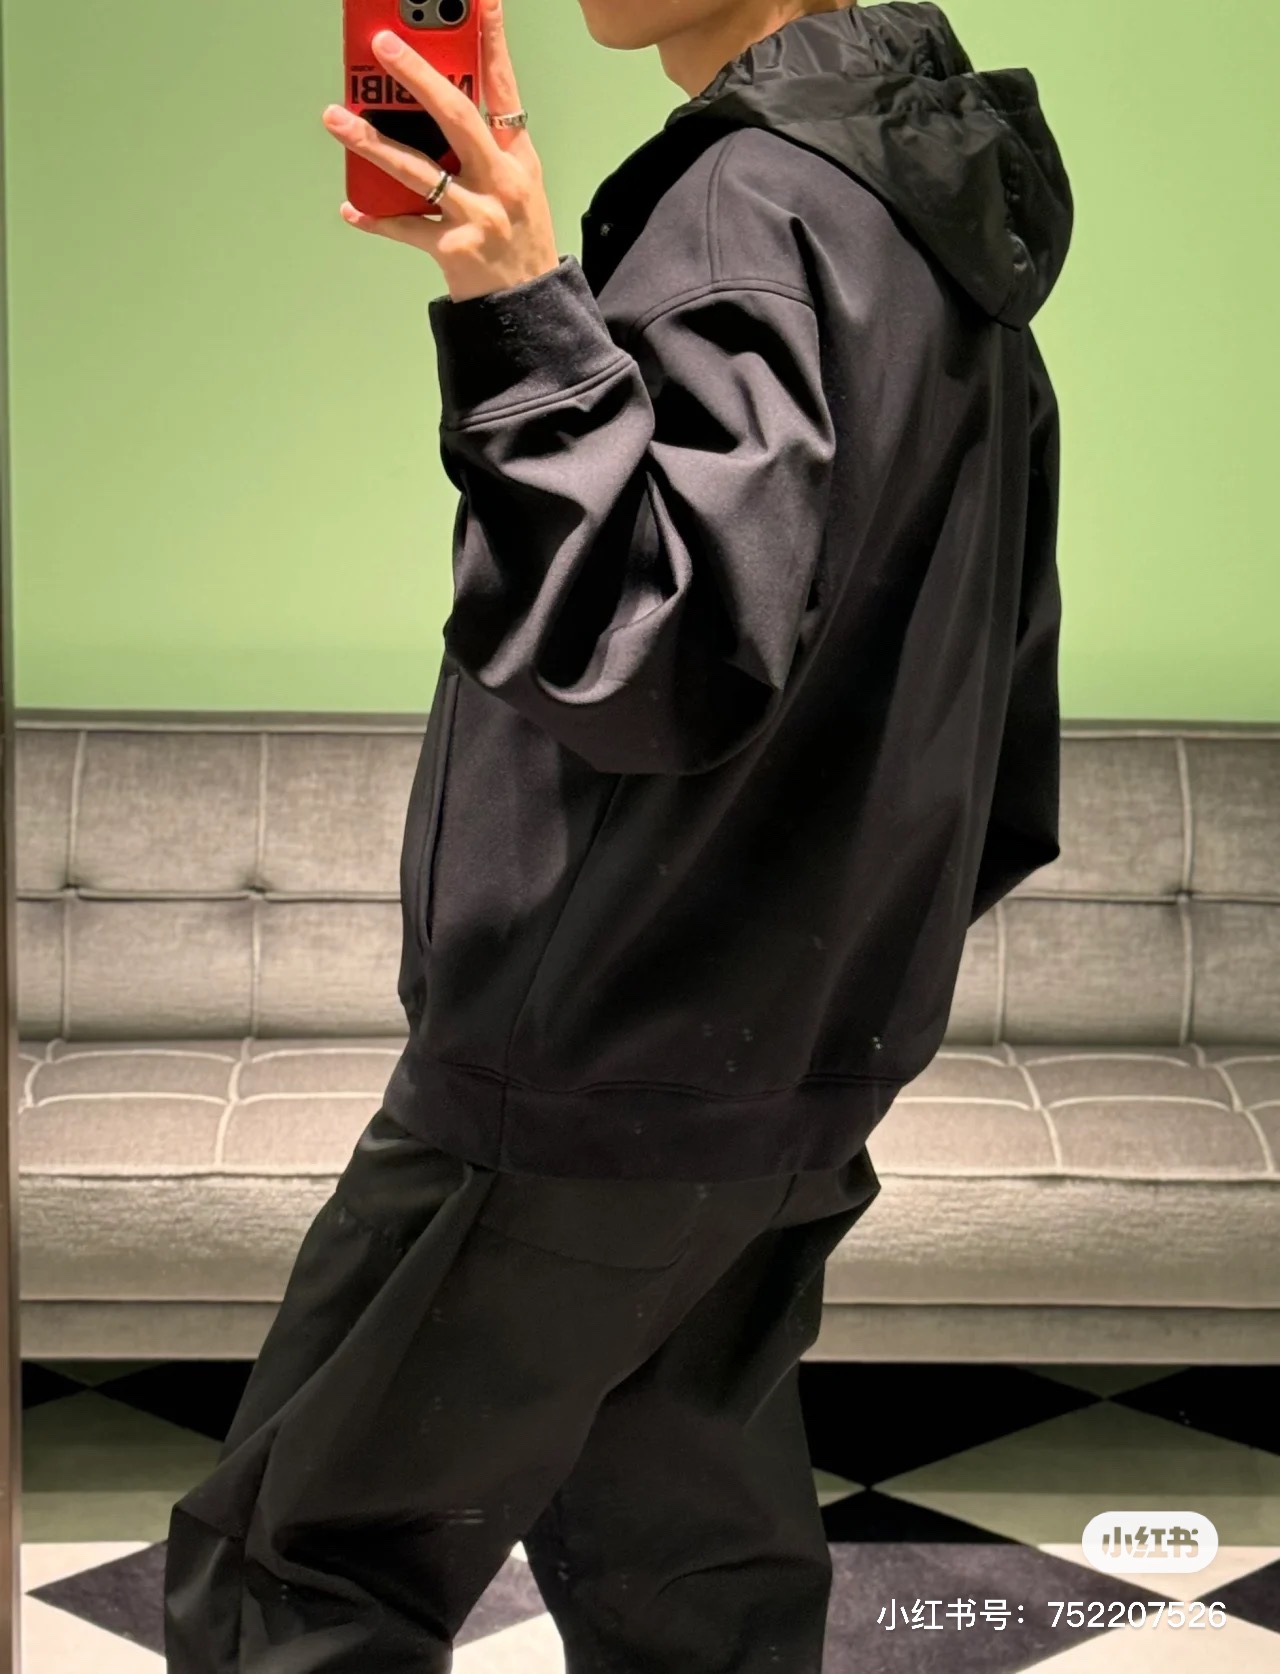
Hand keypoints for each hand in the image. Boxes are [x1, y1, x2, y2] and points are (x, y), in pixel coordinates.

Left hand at [321, 0, 558, 302]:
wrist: (530, 307)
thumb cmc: (518, 239)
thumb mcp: (516, 185)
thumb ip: (481, 148)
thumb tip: (427, 107)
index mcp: (517, 159)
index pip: (505, 89)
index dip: (493, 43)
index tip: (483, 1)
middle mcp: (500, 183)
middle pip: (457, 117)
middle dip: (417, 77)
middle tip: (383, 45)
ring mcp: (477, 217)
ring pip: (417, 171)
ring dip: (372, 143)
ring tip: (337, 118)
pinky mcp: (453, 251)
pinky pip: (405, 228)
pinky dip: (375, 219)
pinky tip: (350, 207)